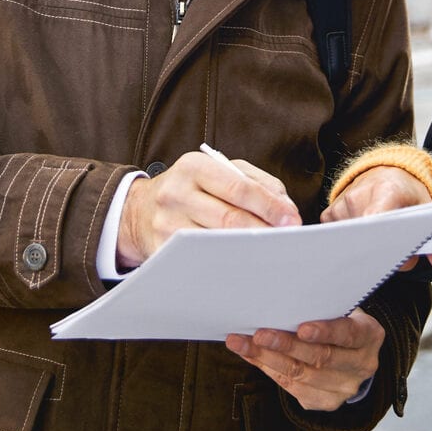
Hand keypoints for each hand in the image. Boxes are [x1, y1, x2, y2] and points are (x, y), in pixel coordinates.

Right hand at [117, 150, 300, 268]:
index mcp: (193, 166)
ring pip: (216, 243)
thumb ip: (256, 182)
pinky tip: (244, 264)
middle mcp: (176, 193)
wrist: (140, 210)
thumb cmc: (191, 189)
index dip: (269, 205)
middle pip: (229, 218)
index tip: (291, 219)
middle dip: (263, 230)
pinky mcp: (162, 251)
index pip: (238, 187)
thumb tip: (285, 207)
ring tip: (271, 251)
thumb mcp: (219, 172)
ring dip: (249, 250)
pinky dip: (227, 263)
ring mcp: (166, 225)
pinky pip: (201, 260)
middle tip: (287, 239)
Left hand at [227, 309, 384, 411]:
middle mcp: (361, 365)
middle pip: (320, 358)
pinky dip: (267, 369)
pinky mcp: (325, 402)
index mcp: (369, 336)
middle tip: (258, 335)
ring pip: (301, 375)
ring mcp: (344, 388)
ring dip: (267, 359)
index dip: (325, 332)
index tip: (301, 328)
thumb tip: (278, 300)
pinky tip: (251, 356)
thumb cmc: (340, 323)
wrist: (354, 356)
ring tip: (242, 344)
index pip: (348, 334)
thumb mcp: (340, 310)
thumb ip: (320, 308)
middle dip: (285, 345)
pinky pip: (292, 387)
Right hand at [322, 167, 431, 278]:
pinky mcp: (329, 215)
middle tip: (397, 253)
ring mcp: (341, 205)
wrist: (386, 172)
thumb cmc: (407, 194)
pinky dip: (354, 245)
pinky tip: (364, 238)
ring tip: (382, 239)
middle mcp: (358, 195)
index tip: (396, 258)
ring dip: (368, 251)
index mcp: (386, 190)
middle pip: (366, 241)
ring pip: (352, 245)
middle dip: (382, 256)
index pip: (377, 223)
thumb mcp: (428, 214)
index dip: (386, 246)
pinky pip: (339, 240)